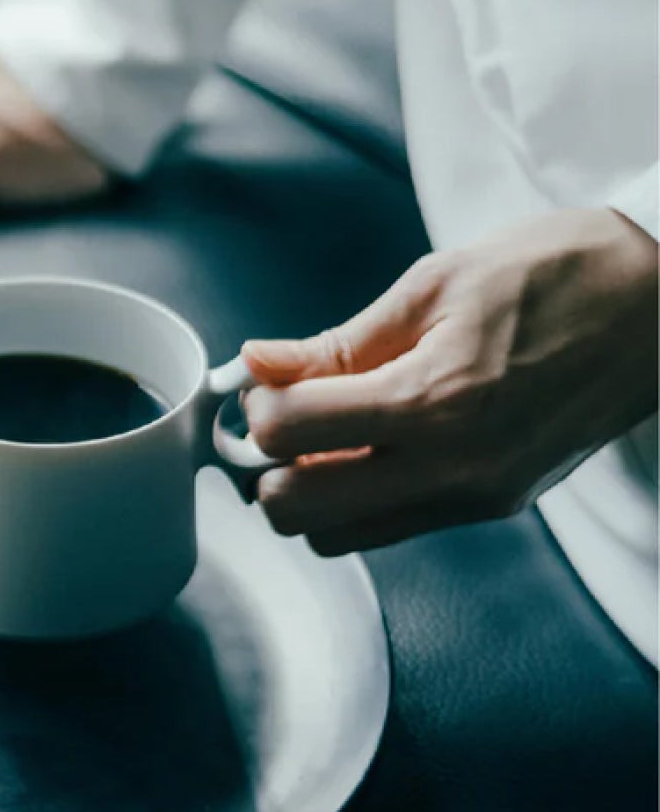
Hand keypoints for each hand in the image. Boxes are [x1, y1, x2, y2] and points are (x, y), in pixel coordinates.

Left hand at [241, 207, 658, 555]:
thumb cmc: (555, 275)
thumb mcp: (432, 285)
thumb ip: (336, 341)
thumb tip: (256, 363)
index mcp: (431, 401)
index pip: (288, 434)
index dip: (257, 406)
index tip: (267, 381)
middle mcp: (452, 466)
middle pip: (297, 510)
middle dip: (268, 465)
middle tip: (283, 417)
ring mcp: (476, 496)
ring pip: (338, 535)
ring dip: (311, 492)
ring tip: (327, 434)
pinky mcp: (495, 506)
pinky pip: (392, 527)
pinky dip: (359, 500)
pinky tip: (370, 448)